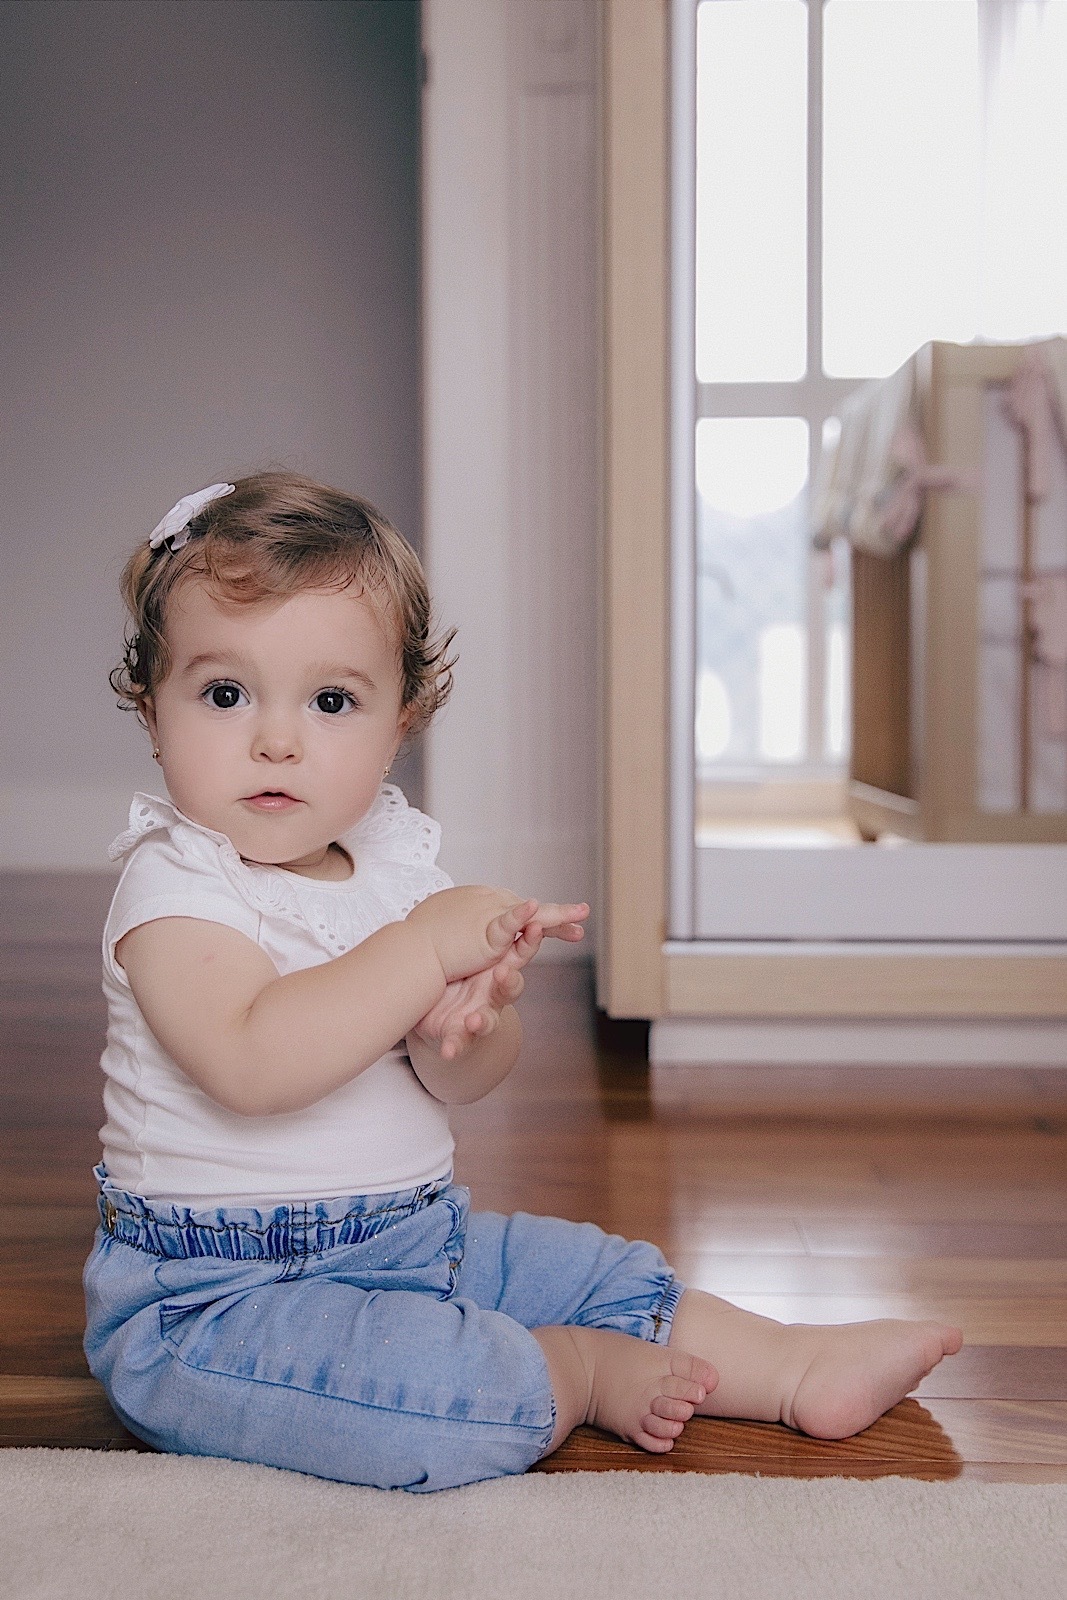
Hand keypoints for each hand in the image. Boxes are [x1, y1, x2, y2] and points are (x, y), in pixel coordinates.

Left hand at [411, 901, 589, 1059]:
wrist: (442, 1010)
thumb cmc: (463, 975)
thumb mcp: (478, 949)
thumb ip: (494, 924)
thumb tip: (509, 890)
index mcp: (499, 968)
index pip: (520, 952)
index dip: (529, 941)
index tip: (534, 926)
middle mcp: (493, 994)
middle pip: (510, 988)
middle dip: (509, 981)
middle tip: (504, 972)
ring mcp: (478, 1016)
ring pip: (487, 1020)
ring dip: (483, 1020)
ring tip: (475, 1019)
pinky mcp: (459, 1035)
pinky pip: (458, 1043)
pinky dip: (454, 1046)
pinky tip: (448, 1051)